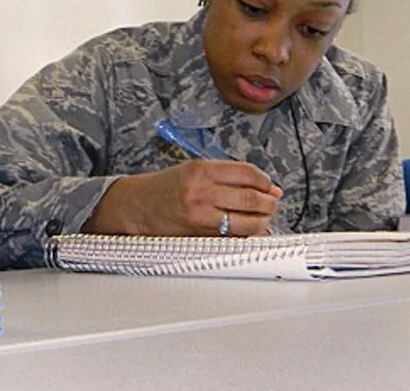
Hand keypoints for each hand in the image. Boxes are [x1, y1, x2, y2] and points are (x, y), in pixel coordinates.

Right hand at [84, 160, 282, 236]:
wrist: (137, 206)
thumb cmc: (166, 187)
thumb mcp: (194, 170)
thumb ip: (227, 176)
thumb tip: (265, 187)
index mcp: (201, 170)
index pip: (246, 173)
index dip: (265, 181)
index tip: (270, 186)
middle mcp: (201, 192)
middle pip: (251, 198)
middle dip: (269, 203)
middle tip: (272, 203)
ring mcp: (200, 216)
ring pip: (246, 222)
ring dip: (262, 221)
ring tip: (263, 218)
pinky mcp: (199, 236)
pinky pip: (232, 238)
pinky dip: (247, 236)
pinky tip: (250, 232)